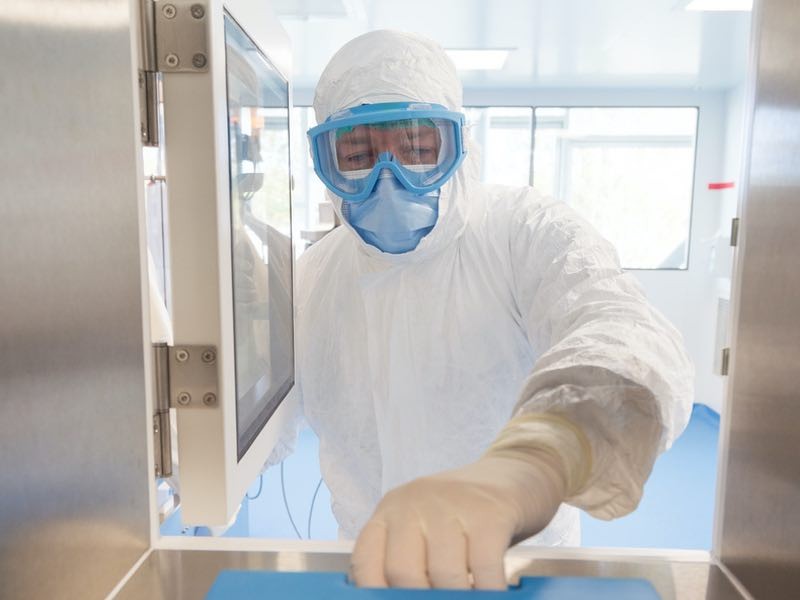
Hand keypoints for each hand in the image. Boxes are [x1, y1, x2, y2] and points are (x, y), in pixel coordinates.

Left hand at [349, 452, 566, 589]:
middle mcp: (415, 501)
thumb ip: (409, 560)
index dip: (377, 594)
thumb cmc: (467, 514)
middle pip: (402, 572)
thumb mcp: (427, 528)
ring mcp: (452, 503)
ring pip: (444, 576)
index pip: (365, 561)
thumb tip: (399, 598)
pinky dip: (488, 593)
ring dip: (459, 599)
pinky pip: (484, 568)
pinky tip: (492, 595)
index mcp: (391, 509)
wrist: (518, 472)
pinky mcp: (490, 513)